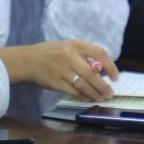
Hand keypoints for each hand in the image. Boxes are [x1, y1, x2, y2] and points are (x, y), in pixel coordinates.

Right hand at [0, 41, 119, 100]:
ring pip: (84, 85)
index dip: (110, 66)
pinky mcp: (55, 82)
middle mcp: (69, 56)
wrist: (28, 60)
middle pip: (93, 74)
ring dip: (95, 94)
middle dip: (104, 86)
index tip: (115, 78)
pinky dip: (83, 96)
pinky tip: (88, 98)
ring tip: (101, 98)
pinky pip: (74, 91)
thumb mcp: (68, 47)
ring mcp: (62, 70)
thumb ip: (84, 56)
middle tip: (110, 94)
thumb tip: (102, 70)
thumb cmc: (51, 53)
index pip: (100, 53)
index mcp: (76, 44)